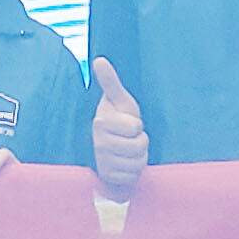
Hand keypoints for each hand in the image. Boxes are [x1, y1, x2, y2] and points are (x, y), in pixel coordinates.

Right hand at [87, 56, 147, 197]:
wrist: (103, 149)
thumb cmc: (116, 120)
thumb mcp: (118, 101)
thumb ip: (110, 82)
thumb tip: (99, 60)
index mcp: (101, 122)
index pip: (136, 127)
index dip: (136, 125)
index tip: (126, 123)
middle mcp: (98, 143)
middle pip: (140, 146)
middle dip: (139, 141)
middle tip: (128, 138)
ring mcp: (102, 162)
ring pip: (138, 162)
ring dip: (138, 157)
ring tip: (127, 150)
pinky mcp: (108, 178)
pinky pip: (132, 176)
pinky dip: (133, 171)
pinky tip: (124, 164)